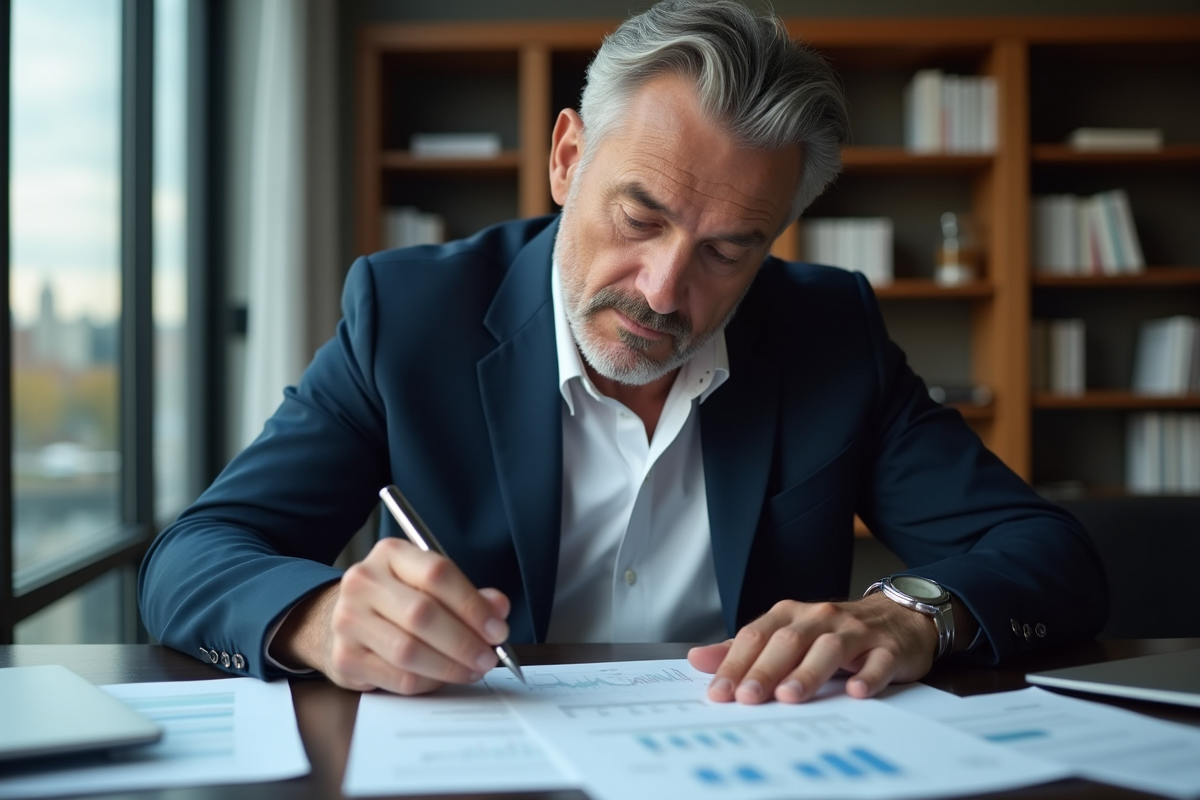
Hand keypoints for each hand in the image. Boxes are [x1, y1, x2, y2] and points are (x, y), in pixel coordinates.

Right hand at [271, 537, 510, 694]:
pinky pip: (398, 677)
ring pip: (409, 651)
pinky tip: (443, 678)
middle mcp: (363, 581)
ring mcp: (348, 620)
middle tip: (489, 657)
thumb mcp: (428, 585)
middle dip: (465, 641)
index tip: (497, 629)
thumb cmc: (396, 600)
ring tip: (473, 670)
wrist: (340, 619)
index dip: (473, 605)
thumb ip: (466, 595)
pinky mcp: (345, 658)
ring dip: (450, 667)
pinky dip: (429, 682)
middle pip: (423, 614)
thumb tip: (498, 607)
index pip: (437, 573)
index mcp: (390, 554)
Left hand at [687, 594, 940, 703]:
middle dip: (765, 669)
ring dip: (808, 672)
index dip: (735, 663)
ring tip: (789, 696)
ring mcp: (856, 632)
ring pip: (830, 648)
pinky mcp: (888, 649)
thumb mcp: (786, 634)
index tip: (719, 692)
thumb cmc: (833, 632)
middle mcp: (820, 618)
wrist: (898, 618)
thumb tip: (698, 660)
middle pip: (788, 641)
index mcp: (790, 615)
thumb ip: (744, 650)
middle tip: (747, 697)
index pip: (757, 636)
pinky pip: (878, 661)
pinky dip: (867, 676)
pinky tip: (855, 691)